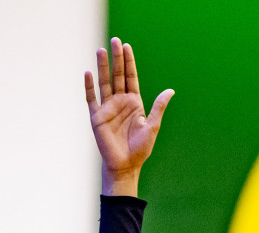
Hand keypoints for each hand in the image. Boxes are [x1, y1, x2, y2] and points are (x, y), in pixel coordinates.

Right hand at [84, 38, 173, 195]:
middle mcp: (120, 102)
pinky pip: (91, 99)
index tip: (126, 47)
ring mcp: (107, 109)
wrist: (125, 166)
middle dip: (116, 59)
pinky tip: (88, 73)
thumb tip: (170, 90)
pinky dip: (89, 86)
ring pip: (104, 83)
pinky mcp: (96, 117)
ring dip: (102, 67)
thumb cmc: (140, 149)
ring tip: (101, 51)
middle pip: (117, 75)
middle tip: (114, 41)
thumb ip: (158, 107)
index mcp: (134, 102)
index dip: (129, 62)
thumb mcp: (152, 126)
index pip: (130, 77)